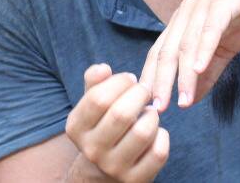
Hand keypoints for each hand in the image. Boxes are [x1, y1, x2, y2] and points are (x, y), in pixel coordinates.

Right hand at [64, 64, 169, 182]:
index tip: (130, 79)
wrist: (103, 171)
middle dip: (139, 94)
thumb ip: (94, 81)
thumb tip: (104, 68)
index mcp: (76, 128)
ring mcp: (114, 168)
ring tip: (148, 112)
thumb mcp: (91, 104)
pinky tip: (155, 132)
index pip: (98, 99)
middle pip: (121, 114)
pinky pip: (159, 152)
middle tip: (144, 90)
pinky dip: (162, 136)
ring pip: (143, 132)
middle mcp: (92, 150)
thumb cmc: (102, 126)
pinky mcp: (136, 180)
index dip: (120, 82)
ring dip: (151, 115)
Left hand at [140, 0, 239, 111]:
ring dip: (184, 75)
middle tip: (159, 107)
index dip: (152, 78)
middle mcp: (186, 14)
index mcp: (181, 23)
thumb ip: (207, 73)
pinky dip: (204, 50)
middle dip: (161, 81)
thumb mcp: (223, 49)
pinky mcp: (223, 3)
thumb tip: (190, 100)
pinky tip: (200, 69)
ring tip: (183, 99)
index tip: (148, 104)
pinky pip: (210, 29)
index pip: (158, 53)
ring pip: (187, 44)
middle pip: (167, 51)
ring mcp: (202, 7)